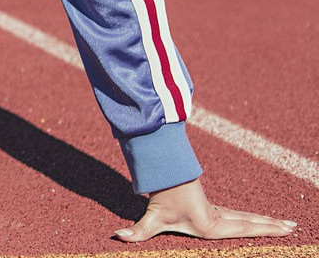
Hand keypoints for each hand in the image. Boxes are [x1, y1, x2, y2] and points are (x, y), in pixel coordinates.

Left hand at [114, 178, 296, 241]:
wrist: (161, 176)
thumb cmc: (159, 199)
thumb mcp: (149, 217)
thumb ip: (136, 231)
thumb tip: (117, 237)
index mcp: (211, 224)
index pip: (244, 227)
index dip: (264, 229)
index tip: (283, 229)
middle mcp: (219, 218)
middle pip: (251, 221)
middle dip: (273, 226)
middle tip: (294, 228)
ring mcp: (218, 213)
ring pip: (248, 217)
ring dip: (268, 221)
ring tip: (289, 225)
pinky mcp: (214, 210)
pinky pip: (240, 215)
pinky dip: (255, 219)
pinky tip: (265, 221)